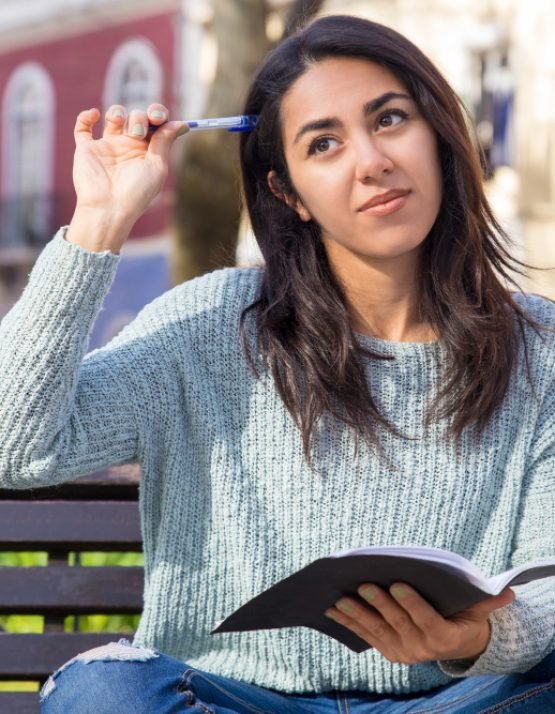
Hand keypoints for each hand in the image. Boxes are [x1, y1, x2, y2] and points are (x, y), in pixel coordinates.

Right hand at [71, 104, 188, 228]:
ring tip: (118, 122)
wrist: (109, 208)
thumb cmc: (137, 191)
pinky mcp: (87, 149)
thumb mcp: (157, 166)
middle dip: (139, 118)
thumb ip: (165, 142)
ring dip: (118, 112)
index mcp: (148, 151)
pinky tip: (95, 115)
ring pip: (114, 116)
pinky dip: (86, 116)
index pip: (155, 124)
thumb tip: (182, 124)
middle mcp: (129, 146)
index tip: (159, 118)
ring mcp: (108, 146)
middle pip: (137, 117)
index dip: (158, 115)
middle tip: (138, 133)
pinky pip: (82, 127)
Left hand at [325, 582, 514, 663]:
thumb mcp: (479, 609)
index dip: (411, 603)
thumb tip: (507, 592)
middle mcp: (421, 649)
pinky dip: (349, 622)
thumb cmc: (465, 616)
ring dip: (356, 615)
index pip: (426, 620)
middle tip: (363, 584)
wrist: (456, 644)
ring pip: (377, 631)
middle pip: (397, 624)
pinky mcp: (388, 650)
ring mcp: (402, 652)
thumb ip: (488, 601)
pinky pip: (366, 635)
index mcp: (444, 637)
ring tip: (340, 599)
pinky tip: (332, 610)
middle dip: (379, 604)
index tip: (397, 584)